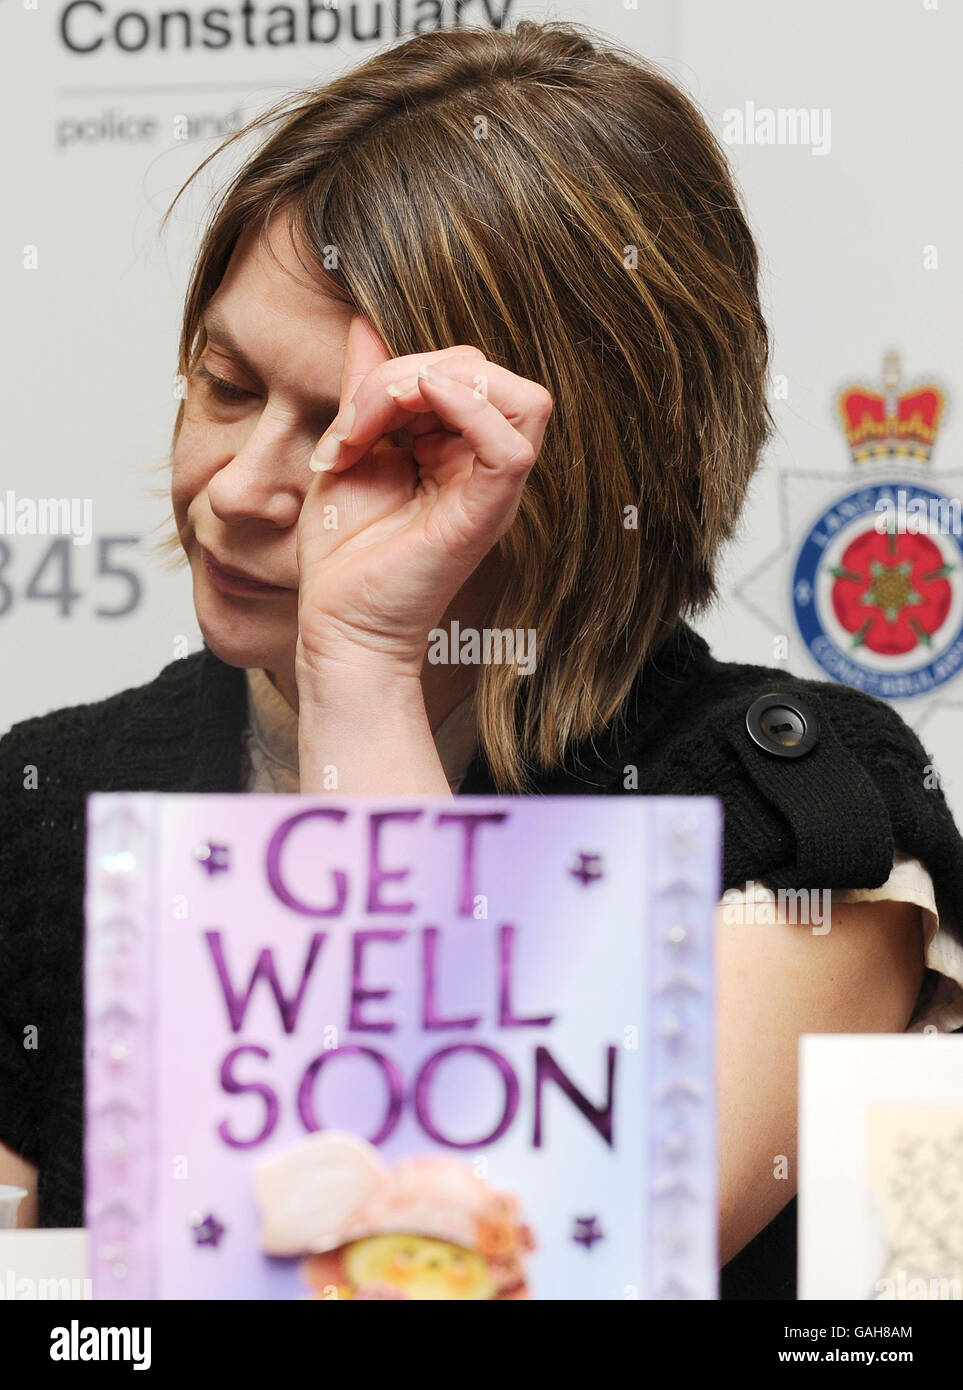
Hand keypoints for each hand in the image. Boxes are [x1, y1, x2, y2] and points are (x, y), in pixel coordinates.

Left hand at [295, 315, 552, 684]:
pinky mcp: (486, 516)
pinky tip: (416, 411)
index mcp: (457, 452)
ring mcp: (490, 491)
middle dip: (409, 372)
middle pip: (483, 372)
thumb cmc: (343, 555)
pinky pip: (513, 446)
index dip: (402, 370)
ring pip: (518, 395)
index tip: (347, 422)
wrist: (337, 623)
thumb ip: (366, 391)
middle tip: (354, 423)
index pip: (460, 371)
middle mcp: (482, 467)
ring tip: (375, 422)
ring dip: (434, 385)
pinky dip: (471, 410)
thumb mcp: (351, 450)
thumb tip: (364, 324)